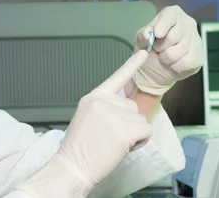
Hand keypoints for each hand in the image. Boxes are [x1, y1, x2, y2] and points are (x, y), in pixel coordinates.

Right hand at [16, 51, 152, 197]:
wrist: (73, 165)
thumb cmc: (79, 148)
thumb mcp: (87, 117)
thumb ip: (104, 108)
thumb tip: (125, 107)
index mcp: (94, 97)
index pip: (117, 77)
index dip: (132, 65)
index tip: (144, 53)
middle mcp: (105, 101)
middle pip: (132, 106)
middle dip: (126, 122)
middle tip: (108, 137)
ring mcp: (116, 113)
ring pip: (140, 119)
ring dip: (132, 133)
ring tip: (112, 143)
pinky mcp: (127, 127)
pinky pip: (146, 131)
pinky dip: (139, 142)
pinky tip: (121, 147)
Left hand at [133, 5, 203, 95]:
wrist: (155, 67)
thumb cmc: (149, 48)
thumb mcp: (141, 40)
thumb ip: (143, 35)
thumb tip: (148, 34)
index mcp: (172, 14)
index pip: (170, 15)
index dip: (163, 24)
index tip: (157, 34)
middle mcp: (188, 22)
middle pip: (173, 36)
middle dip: (160, 47)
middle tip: (157, 49)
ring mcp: (196, 38)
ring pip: (179, 51)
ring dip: (166, 58)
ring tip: (164, 56)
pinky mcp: (200, 55)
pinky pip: (187, 63)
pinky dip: (175, 66)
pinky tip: (172, 64)